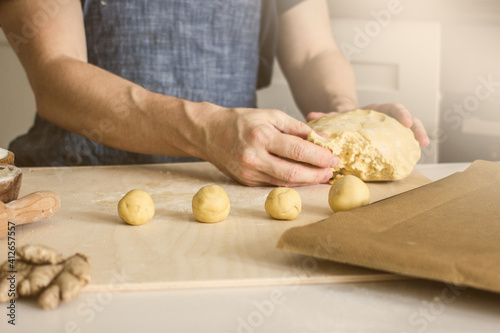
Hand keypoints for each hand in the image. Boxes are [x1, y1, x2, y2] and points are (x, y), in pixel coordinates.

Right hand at [201, 105, 338, 186]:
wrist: (209, 133)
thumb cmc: (241, 121)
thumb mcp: (270, 116)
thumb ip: (297, 128)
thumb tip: (322, 140)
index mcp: (261, 137)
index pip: (298, 150)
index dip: (319, 156)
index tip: (334, 158)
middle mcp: (254, 157)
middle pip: (293, 172)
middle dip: (316, 175)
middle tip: (331, 172)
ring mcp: (248, 172)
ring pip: (284, 182)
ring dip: (306, 181)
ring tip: (321, 176)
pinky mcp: (245, 181)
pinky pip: (273, 184)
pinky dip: (291, 182)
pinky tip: (302, 178)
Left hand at [306, 103, 429, 146]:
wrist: (344, 124)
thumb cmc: (343, 121)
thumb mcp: (336, 117)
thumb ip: (326, 116)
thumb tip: (311, 116)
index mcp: (376, 111)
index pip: (392, 108)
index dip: (400, 114)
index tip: (406, 122)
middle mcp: (387, 120)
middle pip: (406, 120)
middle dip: (417, 127)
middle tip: (422, 139)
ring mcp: (390, 132)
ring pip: (408, 133)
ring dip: (417, 139)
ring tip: (422, 148)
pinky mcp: (390, 144)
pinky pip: (400, 148)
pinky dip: (406, 154)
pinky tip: (411, 162)